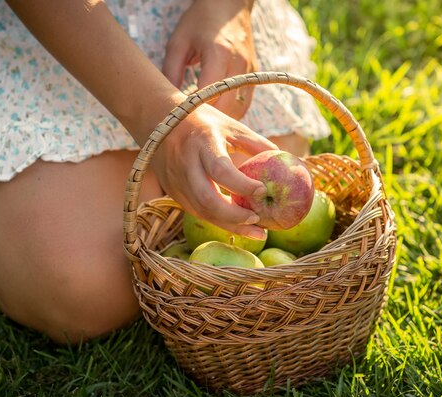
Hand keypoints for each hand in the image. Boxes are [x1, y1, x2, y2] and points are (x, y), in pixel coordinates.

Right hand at [151, 104, 277, 238]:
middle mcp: (186, 164)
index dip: (242, 185)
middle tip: (259, 221)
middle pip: (208, 200)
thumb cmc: (201, 120)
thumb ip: (254, 143)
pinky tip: (237, 225)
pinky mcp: (172, 191)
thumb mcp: (229, 124)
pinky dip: (218, 220)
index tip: (264, 191)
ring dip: (229, 225)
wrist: (157, 120)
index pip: (221, 170)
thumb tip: (284, 159)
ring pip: (202, 211)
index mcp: (202, 142)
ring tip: (256, 231)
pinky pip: (196, 211)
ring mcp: (176, 180)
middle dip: (235, 217)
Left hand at [162, 0, 256, 119]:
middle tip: (192, 126)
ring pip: (240, 110)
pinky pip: (245, 103)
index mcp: (218, 55)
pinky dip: (232, 112)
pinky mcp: (254, 75)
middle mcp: (238, 65)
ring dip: (223, 119)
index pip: (208, 95)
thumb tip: (167, 101)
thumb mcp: (178, 42)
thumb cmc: (200, 21)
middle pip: (227, 108)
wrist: (229, 5)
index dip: (195, 110)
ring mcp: (249, 71)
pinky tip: (217, 111)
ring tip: (205, 122)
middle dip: (210, 120)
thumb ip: (170, 72)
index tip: (181, 117)